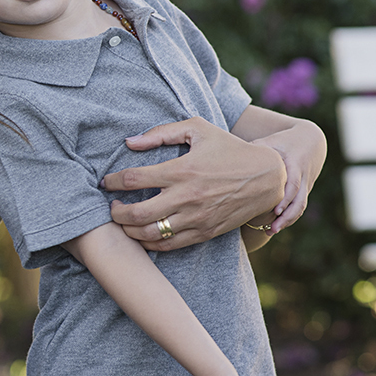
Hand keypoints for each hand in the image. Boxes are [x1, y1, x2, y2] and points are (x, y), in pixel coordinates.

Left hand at [102, 117, 284, 250]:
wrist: (268, 177)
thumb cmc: (229, 148)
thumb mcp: (198, 129)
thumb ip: (162, 133)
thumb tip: (129, 142)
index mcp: (182, 170)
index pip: (134, 179)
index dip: (113, 181)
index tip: (106, 182)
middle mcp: (187, 197)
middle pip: (136, 213)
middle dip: (115, 213)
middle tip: (110, 207)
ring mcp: (196, 218)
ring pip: (150, 234)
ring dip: (129, 230)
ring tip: (123, 222)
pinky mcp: (204, 232)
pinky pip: (169, 245)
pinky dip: (150, 244)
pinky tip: (142, 234)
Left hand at [250, 120, 326, 233]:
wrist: (310, 141)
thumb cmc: (284, 141)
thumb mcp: (270, 141)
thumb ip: (255, 149)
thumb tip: (232, 156)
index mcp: (295, 164)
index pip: (293, 184)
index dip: (285, 198)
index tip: (275, 210)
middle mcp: (302, 177)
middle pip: (299, 200)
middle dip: (287, 216)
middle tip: (272, 228)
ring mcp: (305, 185)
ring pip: (301, 206)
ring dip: (288, 220)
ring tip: (271, 231)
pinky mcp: (304, 190)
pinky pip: (299, 207)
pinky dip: (289, 217)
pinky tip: (275, 227)